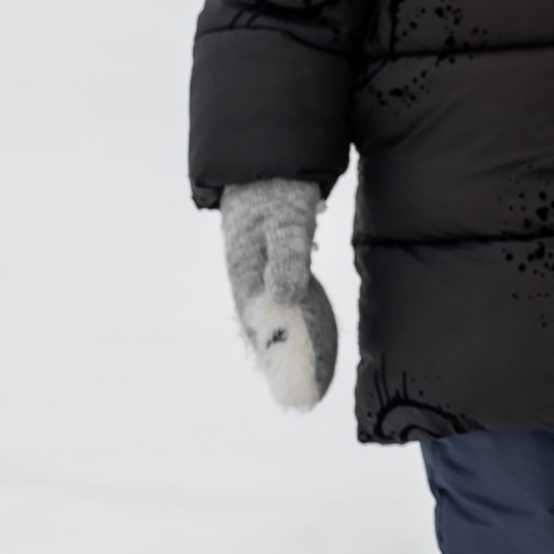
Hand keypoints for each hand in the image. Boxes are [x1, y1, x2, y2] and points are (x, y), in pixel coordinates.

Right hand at [221, 177, 339, 409]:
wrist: (269, 154)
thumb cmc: (280, 187)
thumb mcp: (287, 218)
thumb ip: (288, 256)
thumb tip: (286, 298)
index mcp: (244, 273)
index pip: (258, 330)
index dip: (275, 361)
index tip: (291, 391)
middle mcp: (248, 277)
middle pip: (263, 330)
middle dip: (282, 363)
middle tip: (305, 399)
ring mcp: (258, 269)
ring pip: (272, 317)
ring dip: (287, 345)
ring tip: (309, 378)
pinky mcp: (272, 259)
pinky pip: (283, 299)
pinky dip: (295, 320)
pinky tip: (310, 334)